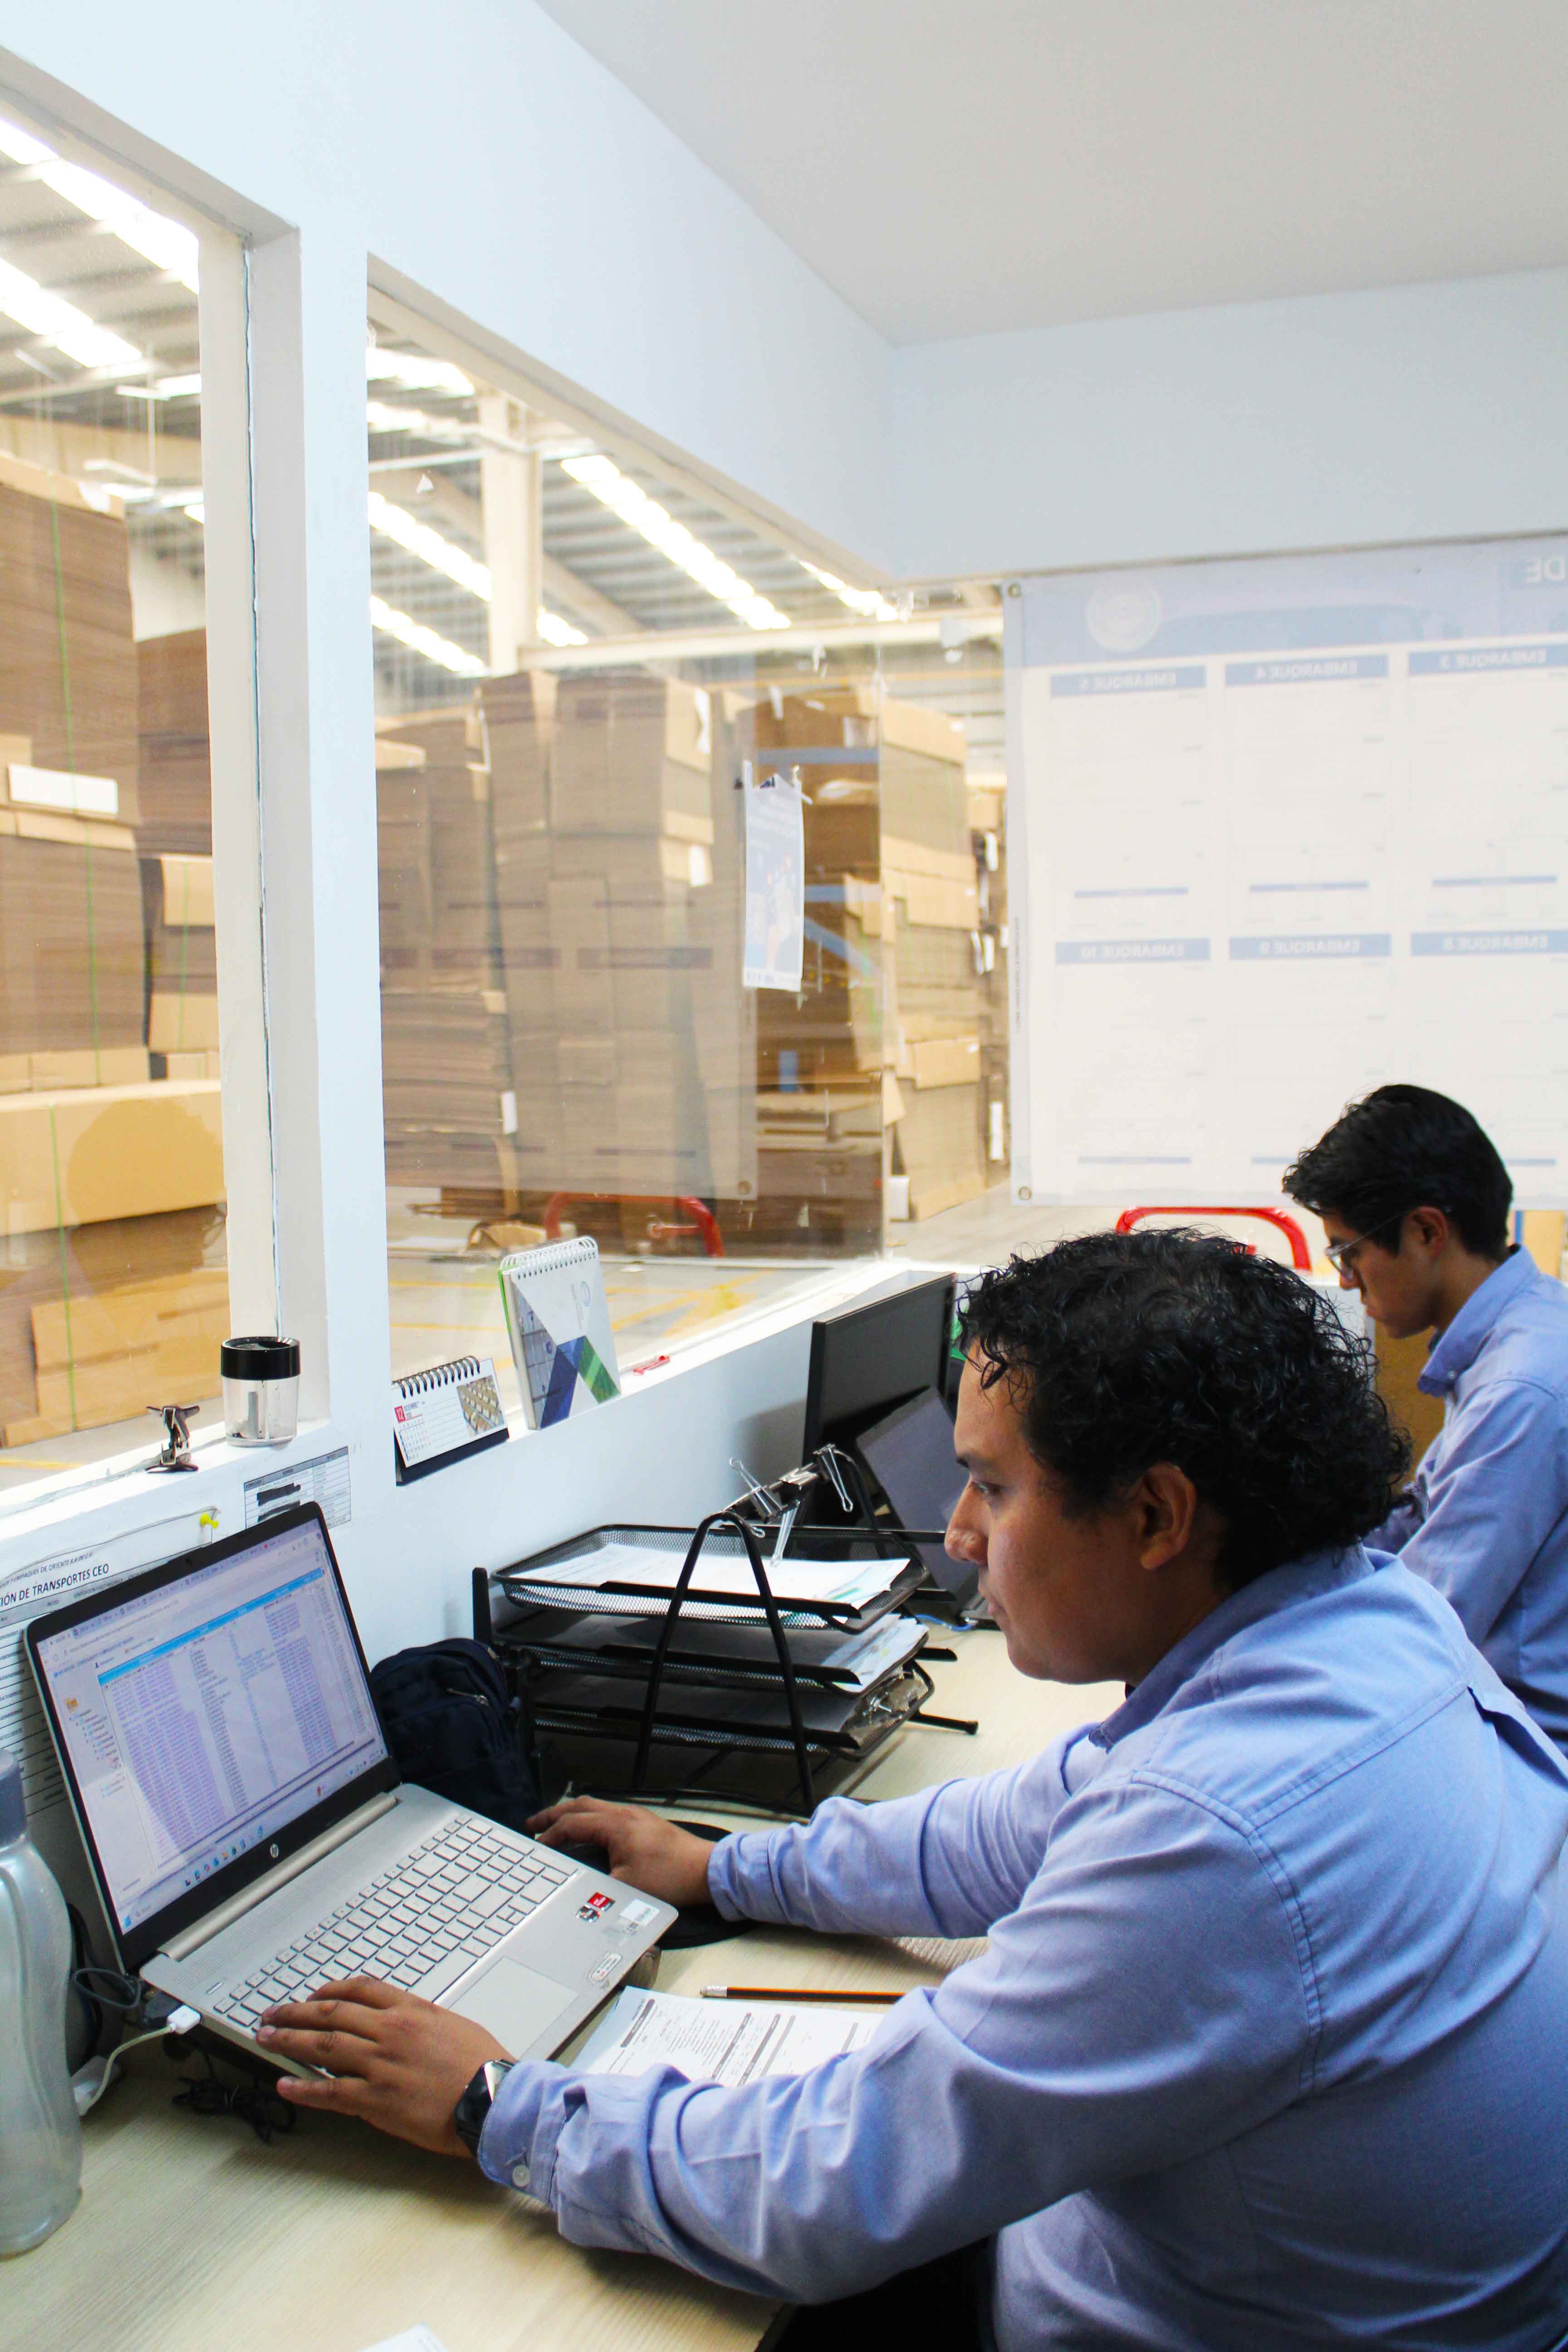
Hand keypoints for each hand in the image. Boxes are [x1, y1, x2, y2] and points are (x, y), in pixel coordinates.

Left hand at [256, 1977, 507, 2153]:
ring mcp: (380, 2065)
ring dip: (289, 2041)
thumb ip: (420, 2018)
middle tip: (271, 2015)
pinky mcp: (376, 2100)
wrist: (493, 2099)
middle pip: (331, 2013)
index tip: (312, 1995)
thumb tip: (397, 2019)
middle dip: (295, 2012)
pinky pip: (330, 2091)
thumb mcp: (452, 2025)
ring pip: (323, 2046)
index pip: (360, 1989)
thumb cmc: (481, 2065)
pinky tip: (285, 2083)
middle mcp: (390, 2031)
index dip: (329, 1990)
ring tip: (266, 2039)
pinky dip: (304, 2087)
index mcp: (410, 2010)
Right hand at [528, 1796, 717, 1909]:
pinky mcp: (645, 1824)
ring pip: (596, 1806)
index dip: (551, 1835)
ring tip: (555, 1825)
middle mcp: (624, 1814)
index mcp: (616, 1825)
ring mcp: (636, 1816)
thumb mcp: (625, 1886)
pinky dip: (589, 1818)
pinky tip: (587, 1831)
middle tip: (533, 1823)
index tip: (536, 1845)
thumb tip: (573, 1883)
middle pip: (581, 1805)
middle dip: (554, 1814)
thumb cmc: (669, 1878)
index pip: (573, 1824)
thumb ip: (595, 1880)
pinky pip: (608, 1813)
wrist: (705, 1871)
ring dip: (573, 1814)